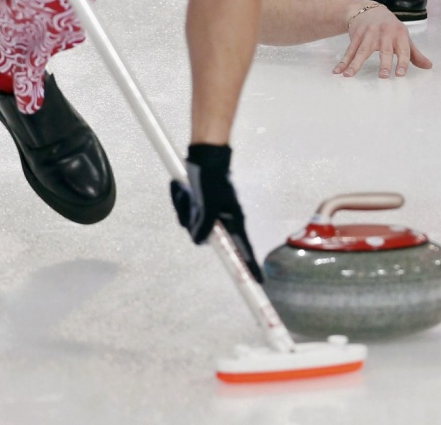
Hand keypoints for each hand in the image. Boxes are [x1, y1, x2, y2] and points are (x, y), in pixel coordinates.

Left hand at [169, 143, 262, 281]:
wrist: (204, 157)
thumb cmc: (212, 179)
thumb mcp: (209, 204)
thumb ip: (204, 225)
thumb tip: (199, 241)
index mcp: (233, 221)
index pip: (244, 249)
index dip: (250, 266)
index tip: (258, 282)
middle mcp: (222, 221)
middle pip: (205, 237)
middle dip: (193, 220)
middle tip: (193, 200)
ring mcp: (209, 215)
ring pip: (191, 225)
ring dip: (185, 209)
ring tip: (188, 191)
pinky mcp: (197, 208)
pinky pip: (185, 215)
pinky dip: (181, 204)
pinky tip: (184, 190)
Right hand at [335, 3, 433, 78]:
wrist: (369, 9)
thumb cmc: (390, 28)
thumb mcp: (403, 37)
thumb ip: (414, 54)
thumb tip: (429, 66)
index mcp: (399, 35)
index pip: (403, 50)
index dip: (403, 61)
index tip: (400, 74)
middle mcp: (384, 34)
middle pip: (384, 50)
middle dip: (384, 63)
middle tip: (383, 76)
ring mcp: (369, 34)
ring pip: (362, 51)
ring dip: (355, 64)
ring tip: (349, 76)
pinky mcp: (356, 35)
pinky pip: (349, 50)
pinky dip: (343, 61)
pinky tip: (338, 71)